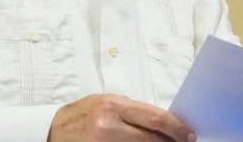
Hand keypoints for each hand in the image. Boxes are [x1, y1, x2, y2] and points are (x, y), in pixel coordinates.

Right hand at [47, 94, 195, 141]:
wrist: (52, 131)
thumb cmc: (82, 114)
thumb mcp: (105, 103)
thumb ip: (132, 112)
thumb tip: (163, 122)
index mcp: (112, 106)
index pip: (155, 118)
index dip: (176, 128)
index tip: (190, 134)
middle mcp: (108, 126)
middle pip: (152, 139)